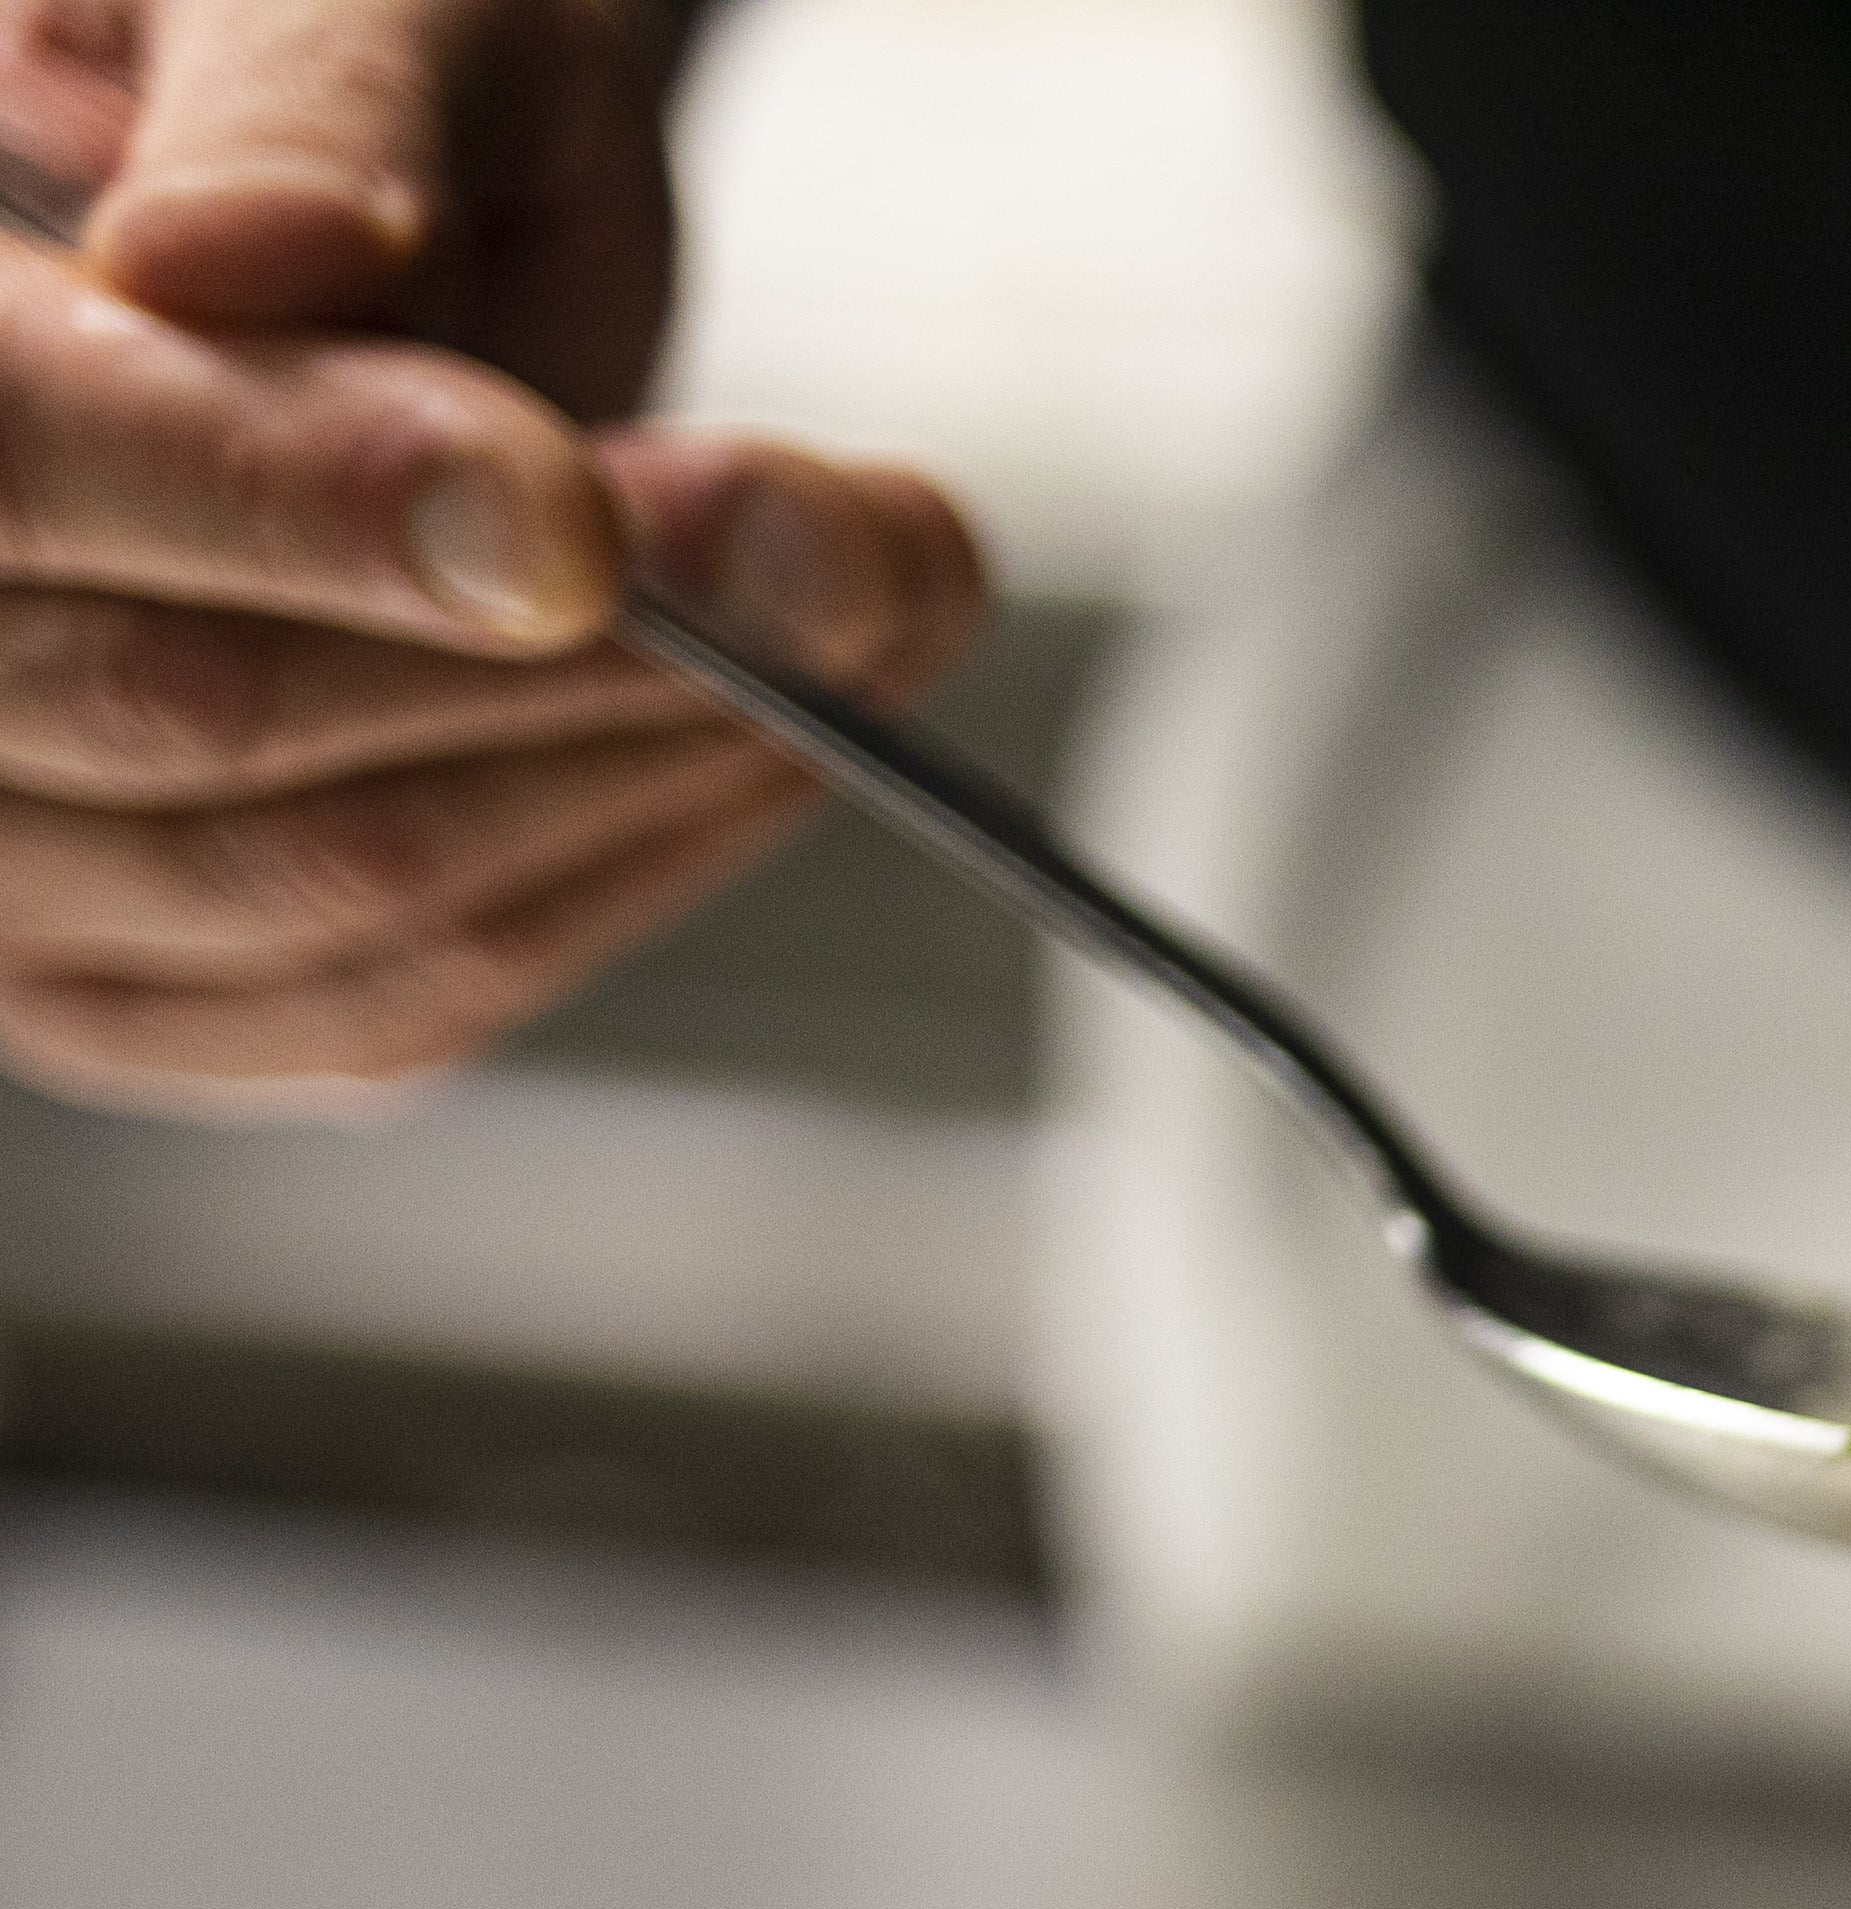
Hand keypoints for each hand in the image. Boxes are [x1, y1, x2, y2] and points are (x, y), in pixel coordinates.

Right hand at [0, 0, 982, 1113]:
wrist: (328, 221)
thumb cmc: (320, 86)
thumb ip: (306, 104)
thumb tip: (270, 255)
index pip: (9, 454)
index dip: (293, 497)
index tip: (573, 525)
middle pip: (197, 702)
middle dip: (588, 643)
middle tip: (872, 542)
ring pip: (323, 879)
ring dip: (654, 768)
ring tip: (886, 608)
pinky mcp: (136, 984)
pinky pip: (385, 1000)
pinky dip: (617, 873)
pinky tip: (773, 751)